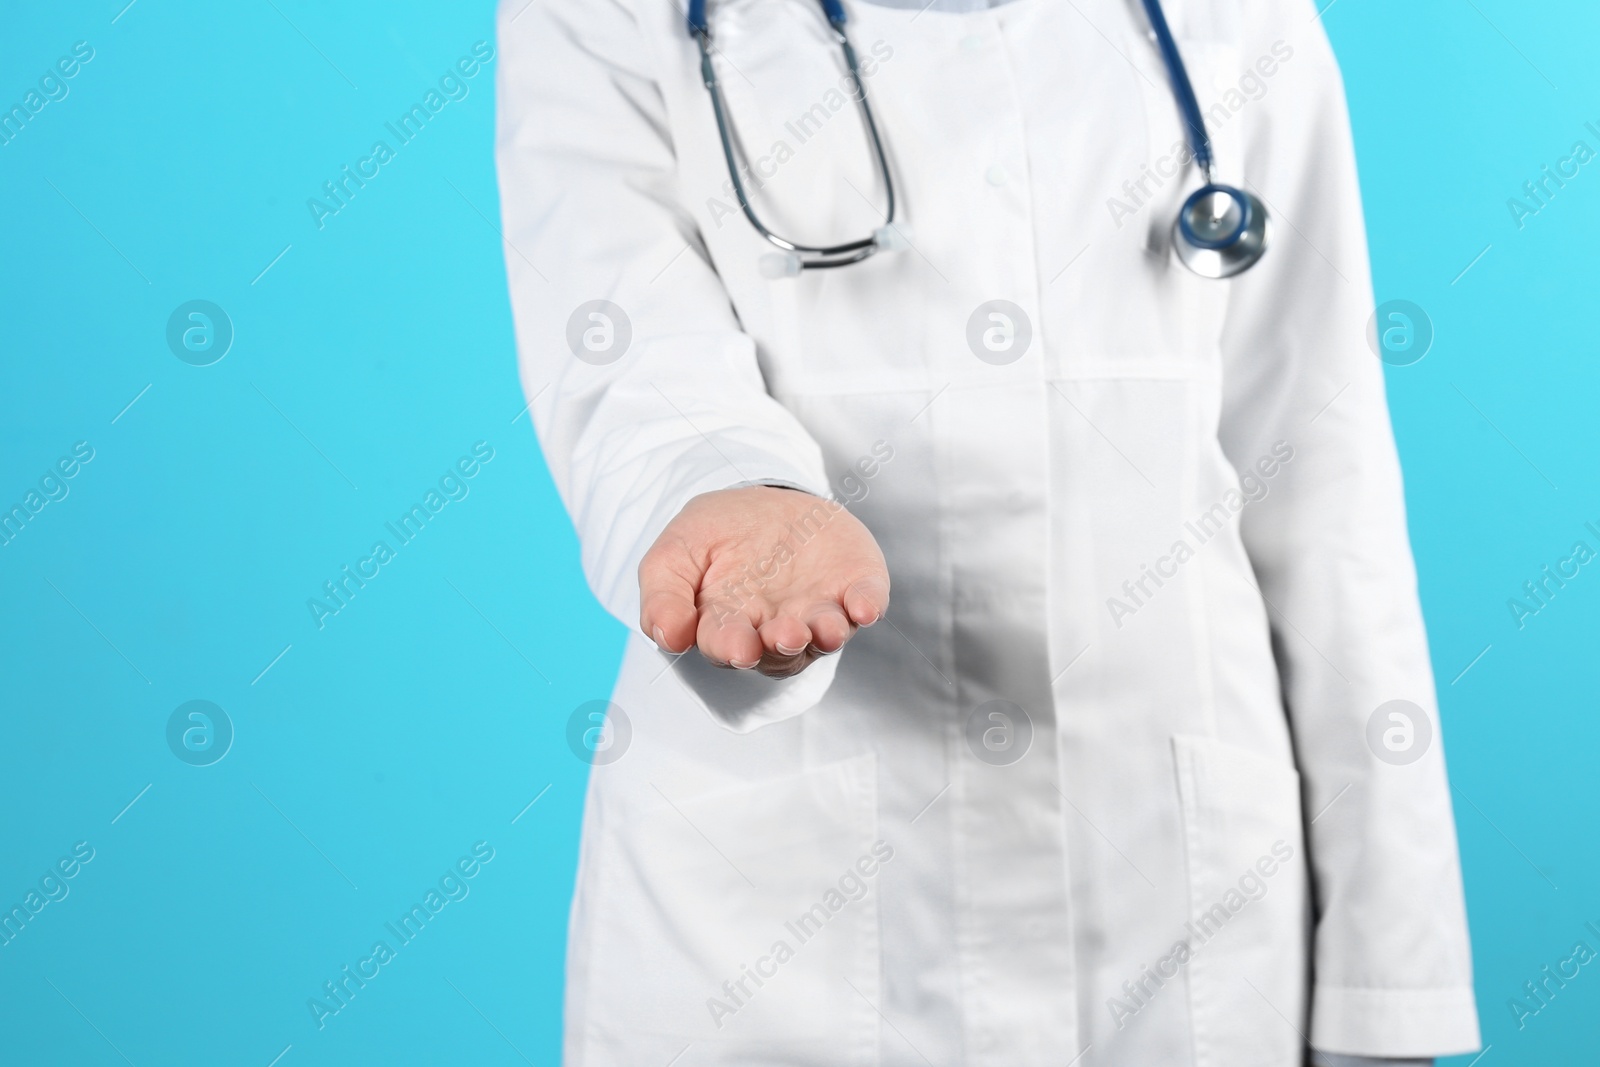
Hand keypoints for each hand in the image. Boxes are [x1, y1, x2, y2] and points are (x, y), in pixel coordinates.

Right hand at [639, 486, 889, 677]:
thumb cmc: (714, 537)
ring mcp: (818, 609)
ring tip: (823, 628)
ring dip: (826, 634)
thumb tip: (666, 637)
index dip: (731, 647)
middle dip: (782, 645)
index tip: (736, 647)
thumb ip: (663, 596)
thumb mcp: (674, 554)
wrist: (763, 501)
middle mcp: (776, 627)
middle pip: (780, 649)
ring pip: (825, 635)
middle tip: (783, 635)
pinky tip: (865, 607)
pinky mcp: (854, 586)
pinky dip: (867, 605)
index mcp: (729, 625)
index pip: (727, 643)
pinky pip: (866, 602)